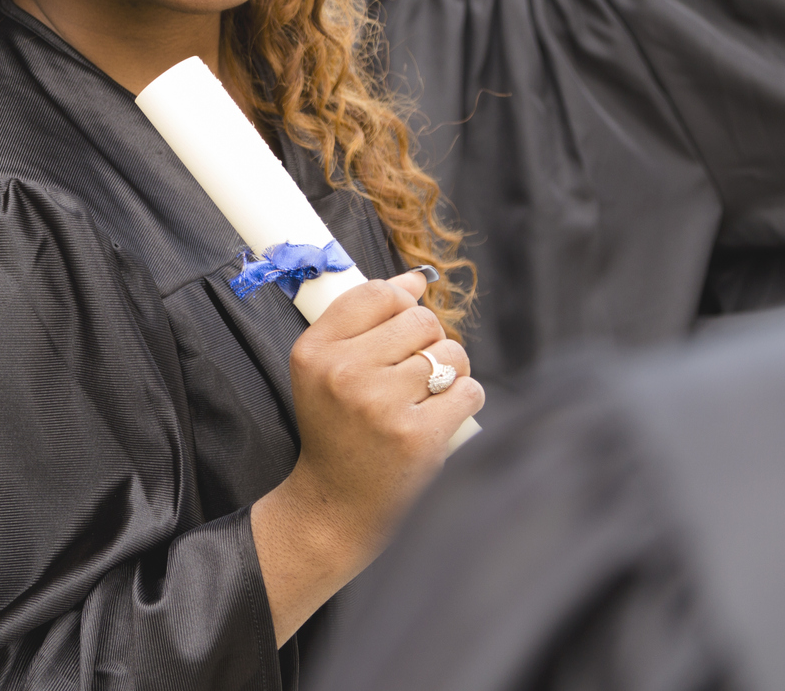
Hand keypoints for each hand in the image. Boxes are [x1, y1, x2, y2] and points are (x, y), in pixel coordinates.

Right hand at [249, 270, 483, 643]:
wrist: (337, 504)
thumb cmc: (337, 429)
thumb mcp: (323, 371)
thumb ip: (361, 321)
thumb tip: (413, 280)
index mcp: (314, 351)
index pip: (376, 294)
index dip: (402, 302)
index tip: (404, 326)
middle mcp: (343, 373)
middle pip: (420, 320)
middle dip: (429, 341)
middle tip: (415, 372)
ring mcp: (380, 405)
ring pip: (450, 354)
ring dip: (451, 372)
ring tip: (428, 396)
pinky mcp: (417, 437)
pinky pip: (469, 390)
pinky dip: (465, 401)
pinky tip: (442, 417)